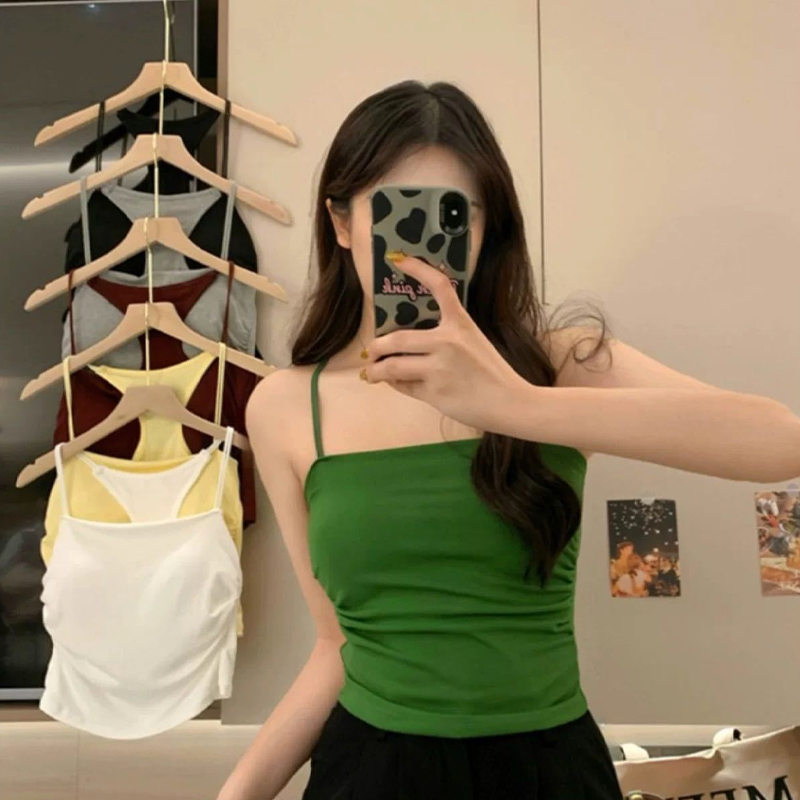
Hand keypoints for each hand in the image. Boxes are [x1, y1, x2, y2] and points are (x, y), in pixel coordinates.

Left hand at [363, 255, 530, 432]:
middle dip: (376, 346)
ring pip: (393, 366)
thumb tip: (407, 342)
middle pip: (397, 338)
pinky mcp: (434, 392)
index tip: (398, 259)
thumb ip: (446, 338)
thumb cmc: (492, 374)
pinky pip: (405, 385)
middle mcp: (448, 342)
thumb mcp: (474, 343)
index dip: (418, 269)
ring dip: (376, 370)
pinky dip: (396, 385)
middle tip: (370, 350)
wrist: (509, 403)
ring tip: (370, 372)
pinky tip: (394, 384)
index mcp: (460, 324)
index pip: (439, 287)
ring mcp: (439, 368)